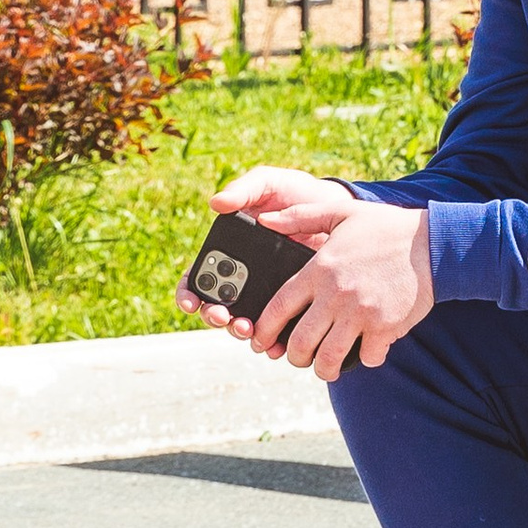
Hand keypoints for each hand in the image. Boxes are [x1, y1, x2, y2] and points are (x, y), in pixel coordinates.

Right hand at [176, 168, 355, 332]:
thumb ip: (245, 190)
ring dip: (241, 331)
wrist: (338, 209)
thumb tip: (216, 203)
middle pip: (217, 306)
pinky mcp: (293, 303)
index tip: (192, 301)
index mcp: (229, 252)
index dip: (189, 293)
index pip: (198, 278)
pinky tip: (277, 343)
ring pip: (244, 323)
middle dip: (215, 316)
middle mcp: (243, 278)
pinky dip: (275, 339)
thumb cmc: (298, 194)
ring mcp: (268, 294)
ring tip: (250, 330)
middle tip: (225, 317)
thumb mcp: (271, 184)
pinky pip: (279, 328)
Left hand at [226, 199, 433, 382]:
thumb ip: (300, 216)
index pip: (278, 308)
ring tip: (327, 366)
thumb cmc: (387, 228)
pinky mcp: (385, 327)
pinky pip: (368, 357)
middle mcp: (336, 295)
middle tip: (299, 357)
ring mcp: (361, 313)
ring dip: (325, 368)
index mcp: (319, 270)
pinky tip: (368, 350)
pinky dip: (366, 359)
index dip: (264, 330)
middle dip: (294, 356)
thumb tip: (265, 220)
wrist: (434, 243)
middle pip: (300, 342)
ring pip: (329, 358)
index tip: (262, 340)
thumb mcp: (342, 212)